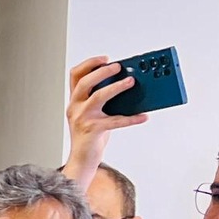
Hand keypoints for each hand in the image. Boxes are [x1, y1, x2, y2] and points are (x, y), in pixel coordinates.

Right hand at [61, 56, 151, 186]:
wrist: (82, 159)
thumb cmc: (91, 136)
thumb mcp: (93, 114)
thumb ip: (103, 100)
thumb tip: (127, 84)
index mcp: (75, 101)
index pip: (76, 75)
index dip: (89, 64)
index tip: (105, 59)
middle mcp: (75, 107)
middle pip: (85, 82)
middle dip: (102, 72)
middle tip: (118, 67)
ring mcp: (83, 119)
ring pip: (98, 97)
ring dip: (116, 87)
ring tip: (130, 82)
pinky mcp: (93, 130)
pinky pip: (115, 121)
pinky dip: (131, 118)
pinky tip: (143, 116)